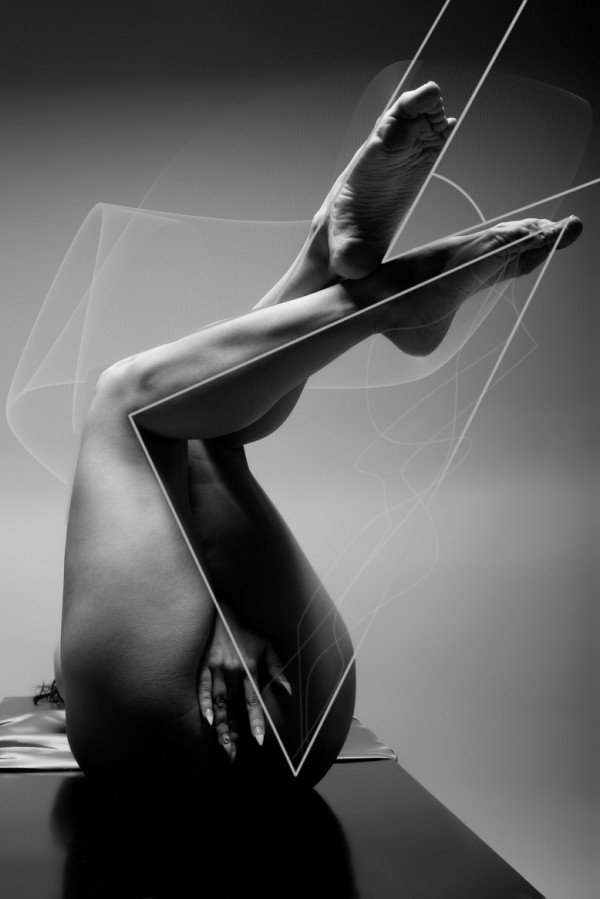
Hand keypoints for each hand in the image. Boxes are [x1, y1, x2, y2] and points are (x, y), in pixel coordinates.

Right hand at [198, 605, 290, 761]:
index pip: (253, 701)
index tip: (259, 741)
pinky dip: (205, 705)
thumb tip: (287, 690)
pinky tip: (207, 722)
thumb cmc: (245, 630)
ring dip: (221, 727)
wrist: (220, 610)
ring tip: (223, 748)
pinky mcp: (202, 666)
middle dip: (234, 732)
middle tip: (234, 756)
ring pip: (219, 703)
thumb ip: (277, 667)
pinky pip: (202, 689)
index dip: (256, 722)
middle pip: (235, 708)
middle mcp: (233, 671)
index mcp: (249, 668)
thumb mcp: (266, 645)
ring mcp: (216, 669)